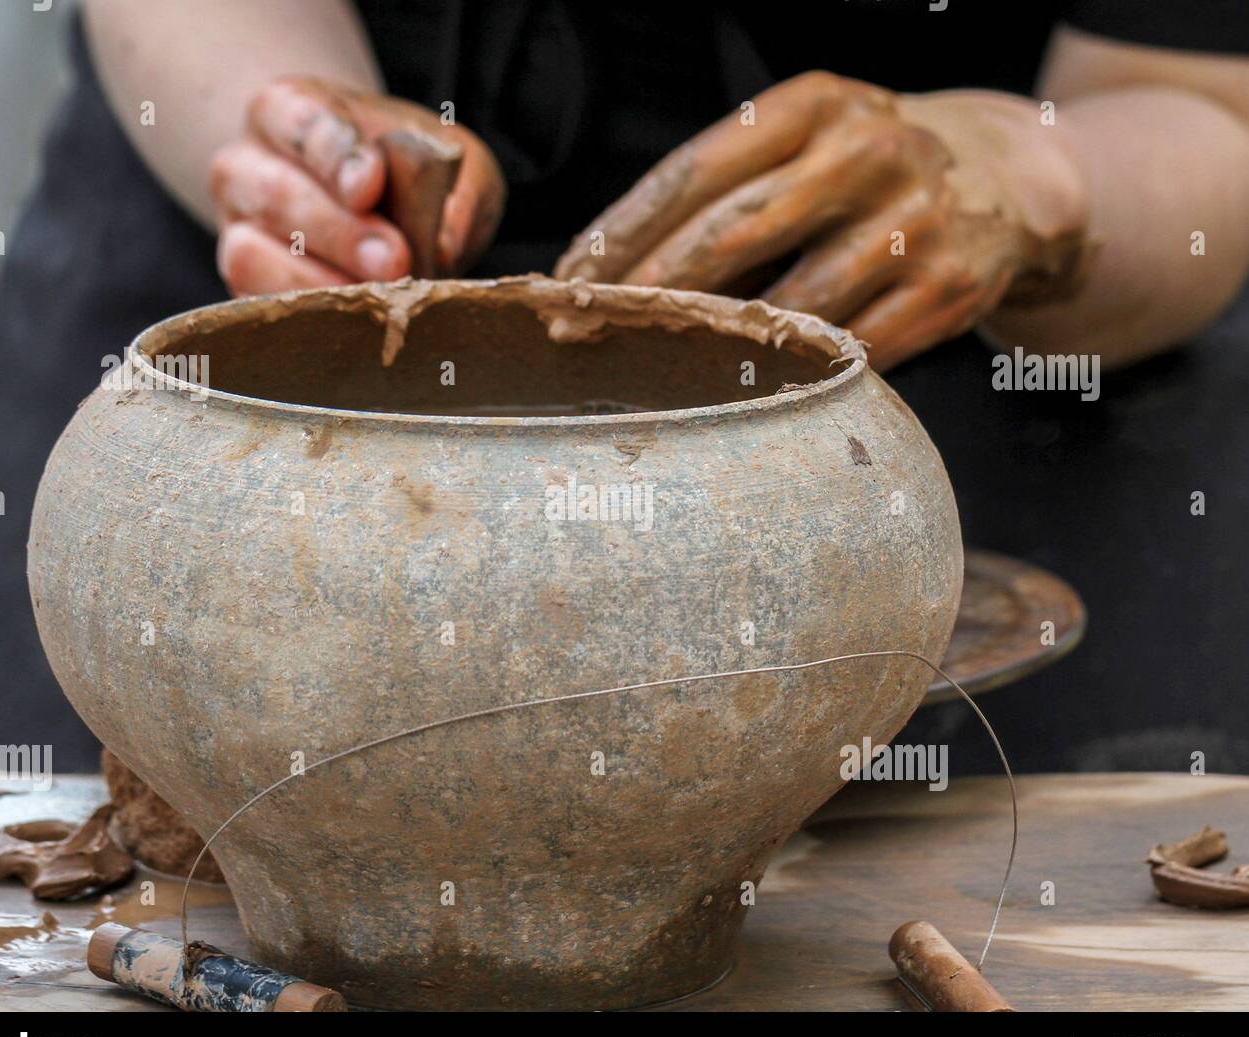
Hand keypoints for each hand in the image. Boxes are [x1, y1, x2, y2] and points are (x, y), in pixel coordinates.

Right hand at [210, 76, 504, 295]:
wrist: (368, 202)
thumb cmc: (403, 172)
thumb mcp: (446, 160)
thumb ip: (457, 188)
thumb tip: (444, 246)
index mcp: (290, 112)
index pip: (301, 121)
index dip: (333, 153)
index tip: (369, 182)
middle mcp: (246, 166)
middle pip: (276, 194)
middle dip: (339, 233)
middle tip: (393, 261)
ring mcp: (236, 229)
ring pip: (250, 256)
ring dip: (317, 285)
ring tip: (376, 302)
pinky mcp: (242, 287)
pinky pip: (257, 307)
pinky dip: (305, 321)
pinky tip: (354, 327)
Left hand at [555, 72, 1087, 368]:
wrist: (1008, 176)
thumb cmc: (867, 167)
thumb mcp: (807, 137)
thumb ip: (730, 183)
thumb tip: (612, 266)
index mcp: (813, 105)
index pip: (692, 173)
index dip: (622, 233)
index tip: (568, 282)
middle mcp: (865, 152)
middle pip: (731, 235)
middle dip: (648, 293)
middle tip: (585, 335)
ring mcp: (914, 222)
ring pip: (792, 303)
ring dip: (718, 346)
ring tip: (659, 372)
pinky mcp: (949, 288)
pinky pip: (855, 348)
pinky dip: (798, 375)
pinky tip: (752, 392)